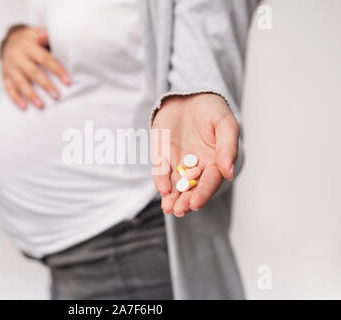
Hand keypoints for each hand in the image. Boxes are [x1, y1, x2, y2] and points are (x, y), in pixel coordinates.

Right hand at [1, 26, 69, 108]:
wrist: (11, 39)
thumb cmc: (32, 40)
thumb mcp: (39, 33)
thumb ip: (49, 38)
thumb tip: (64, 39)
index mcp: (28, 44)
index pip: (45, 58)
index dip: (57, 70)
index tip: (68, 81)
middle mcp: (17, 55)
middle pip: (33, 72)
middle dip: (46, 85)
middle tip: (57, 96)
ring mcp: (9, 66)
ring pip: (20, 82)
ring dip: (31, 95)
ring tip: (42, 106)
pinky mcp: (4, 76)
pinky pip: (9, 88)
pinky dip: (16, 98)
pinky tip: (24, 107)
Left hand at [152, 93, 238, 216]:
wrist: (189, 94)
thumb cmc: (211, 109)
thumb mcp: (225, 125)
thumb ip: (227, 148)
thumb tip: (229, 173)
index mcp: (215, 163)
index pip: (209, 182)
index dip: (203, 194)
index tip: (196, 203)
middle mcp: (196, 167)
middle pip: (191, 188)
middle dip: (185, 201)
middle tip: (179, 210)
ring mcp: (178, 162)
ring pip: (175, 184)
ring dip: (172, 197)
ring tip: (169, 208)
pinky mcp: (162, 155)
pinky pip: (160, 171)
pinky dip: (160, 180)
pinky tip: (162, 189)